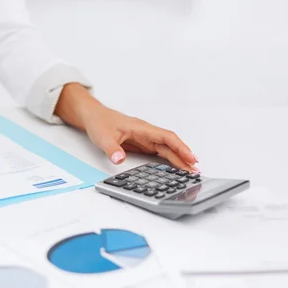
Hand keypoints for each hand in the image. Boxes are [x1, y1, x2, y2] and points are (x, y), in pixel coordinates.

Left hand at [55, 83, 198, 171]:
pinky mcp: (141, 143)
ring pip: (166, 148)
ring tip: (189, 172)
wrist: (92, 116)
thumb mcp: (103, 137)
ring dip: (178, 159)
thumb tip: (119, 160)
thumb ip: (112, 149)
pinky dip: (168, 159)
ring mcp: (144, 138)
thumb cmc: (99, 122)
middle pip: (170, 144)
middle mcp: (146, 132)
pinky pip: (158, 151)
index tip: (190, 158)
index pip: (166, 137)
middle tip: (195, 171)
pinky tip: (175, 167)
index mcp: (141, 128)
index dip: (180, 147)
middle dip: (183, 157)